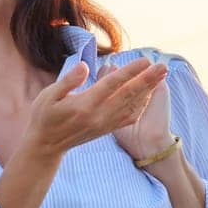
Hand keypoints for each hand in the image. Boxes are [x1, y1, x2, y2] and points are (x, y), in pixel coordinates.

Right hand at [22, 56, 167, 160]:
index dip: (130, 72)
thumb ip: (68, 81)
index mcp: (84, 105)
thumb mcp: (48, 96)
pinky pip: (128, 117)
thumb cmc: (44, 117)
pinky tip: (148, 94)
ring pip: (131, 105)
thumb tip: (86, 67)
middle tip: (163, 67)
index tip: (145, 61)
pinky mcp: (106, 129)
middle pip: (128, 95)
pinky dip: (140, 105)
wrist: (46, 146)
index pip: (112, 85)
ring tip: (161, 76)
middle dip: (147, 80)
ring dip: (148, 90)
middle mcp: (98, 115)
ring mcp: (104, 124)